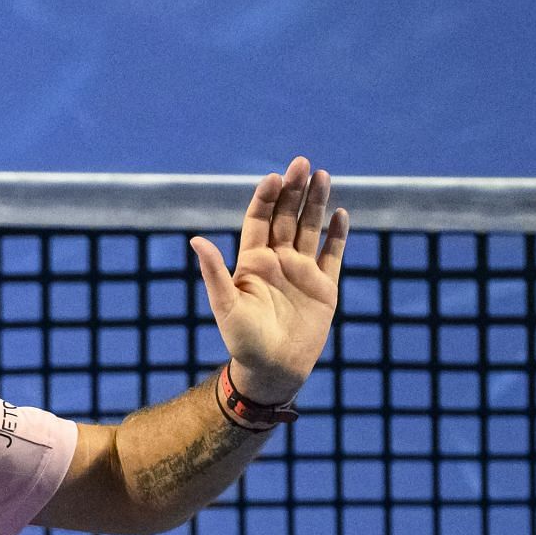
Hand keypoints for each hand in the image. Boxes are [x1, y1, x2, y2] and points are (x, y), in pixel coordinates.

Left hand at [189, 156, 348, 402]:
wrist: (272, 370)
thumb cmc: (242, 341)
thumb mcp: (225, 305)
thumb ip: (214, 272)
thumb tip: (195, 239)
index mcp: (252, 262)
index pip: (259, 220)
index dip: (266, 198)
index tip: (274, 178)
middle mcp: (278, 261)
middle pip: (286, 217)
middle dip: (294, 190)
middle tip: (302, 163)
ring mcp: (302, 272)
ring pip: (310, 229)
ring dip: (316, 203)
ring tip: (322, 175)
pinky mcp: (324, 287)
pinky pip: (332, 255)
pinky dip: (338, 235)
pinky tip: (341, 214)